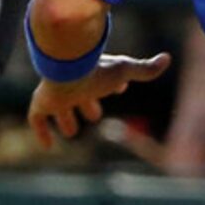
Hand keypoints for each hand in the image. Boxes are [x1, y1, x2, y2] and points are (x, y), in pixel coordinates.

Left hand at [27, 52, 171, 149]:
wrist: (67, 69)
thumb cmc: (97, 70)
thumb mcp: (126, 71)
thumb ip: (145, 68)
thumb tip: (167, 58)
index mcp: (92, 75)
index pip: (102, 79)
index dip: (111, 86)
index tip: (119, 90)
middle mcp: (74, 84)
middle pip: (81, 94)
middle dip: (87, 104)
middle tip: (94, 115)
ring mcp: (57, 95)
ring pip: (60, 107)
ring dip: (66, 119)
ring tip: (71, 132)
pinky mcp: (43, 103)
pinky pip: (37, 119)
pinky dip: (42, 132)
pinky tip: (47, 146)